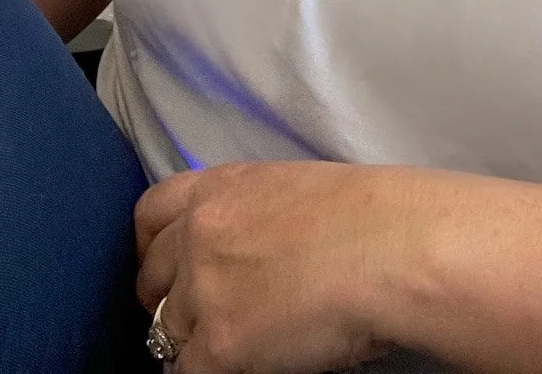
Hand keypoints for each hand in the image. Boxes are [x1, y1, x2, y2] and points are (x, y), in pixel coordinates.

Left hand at [135, 159, 410, 372]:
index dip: (153, 249)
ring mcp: (203, 290)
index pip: (151, 214)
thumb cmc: (369, 216)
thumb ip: (253, 214)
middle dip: (166, 303)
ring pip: (165, 333)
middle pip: (151, 279)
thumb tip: (250, 252)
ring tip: (228, 353)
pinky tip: (238, 371)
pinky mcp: (218, 345)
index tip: (165, 271)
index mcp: (219, 187)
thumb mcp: (292, 189)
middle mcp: (199, 233)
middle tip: (197, 321)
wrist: (391, 247)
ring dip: (191, 345)